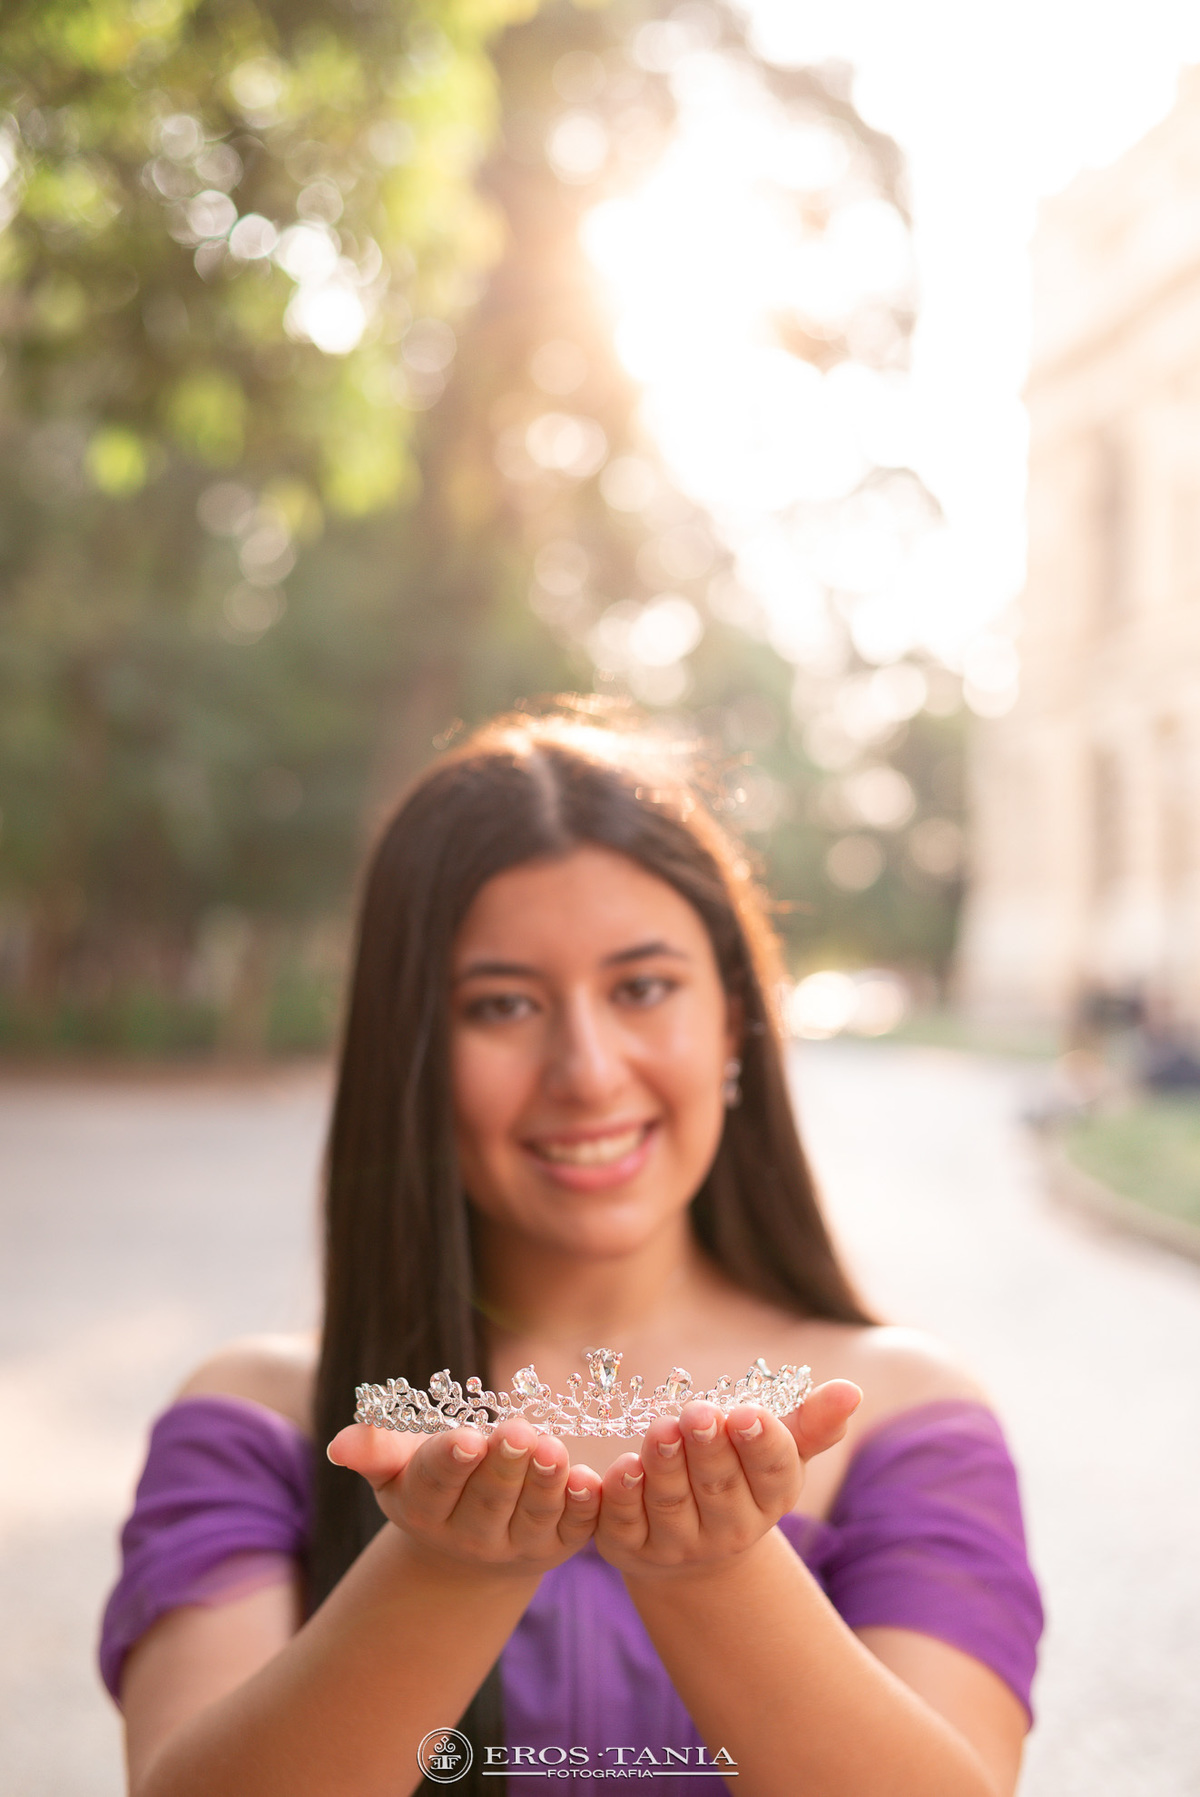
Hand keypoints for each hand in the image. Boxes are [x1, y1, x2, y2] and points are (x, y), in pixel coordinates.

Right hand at [327, 1417, 601, 1577]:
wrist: (469, 1545)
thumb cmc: (433, 1483)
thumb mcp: (399, 1468)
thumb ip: (377, 1452)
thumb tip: (339, 1444)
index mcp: (427, 1508)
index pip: (437, 1483)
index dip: (451, 1461)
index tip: (466, 1438)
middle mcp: (471, 1534)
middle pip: (490, 1499)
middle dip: (505, 1465)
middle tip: (519, 1431)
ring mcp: (517, 1544)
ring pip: (533, 1515)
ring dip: (546, 1483)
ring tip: (554, 1449)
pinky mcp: (558, 1547)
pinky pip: (574, 1529)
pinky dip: (583, 1507)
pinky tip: (589, 1480)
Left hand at [593, 1379, 861, 1581]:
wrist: (693, 1548)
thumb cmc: (741, 1478)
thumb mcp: (777, 1451)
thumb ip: (811, 1423)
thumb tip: (852, 1390)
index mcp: (768, 1500)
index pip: (772, 1474)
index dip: (761, 1444)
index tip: (748, 1414)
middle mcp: (726, 1529)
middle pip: (718, 1488)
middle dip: (708, 1449)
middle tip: (697, 1413)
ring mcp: (675, 1544)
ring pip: (670, 1505)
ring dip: (663, 1468)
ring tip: (659, 1432)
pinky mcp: (627, 1547)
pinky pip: (620, 1523)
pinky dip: (615, 1498)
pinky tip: (613, 1472)